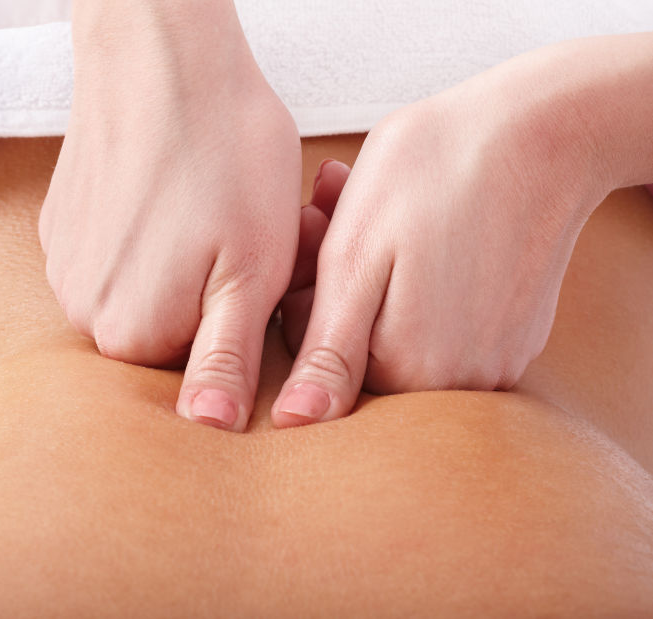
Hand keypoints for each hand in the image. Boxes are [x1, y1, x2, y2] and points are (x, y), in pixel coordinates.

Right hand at [41, 2, 301, 430]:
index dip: (243, 326)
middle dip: (214, 299)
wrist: (162, 58)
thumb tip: (209, 429)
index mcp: (133, 333)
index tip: (260, 274)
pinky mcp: (63, 227)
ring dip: (184, 268)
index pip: (198, 370)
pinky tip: (171, 193)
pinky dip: (151, 239)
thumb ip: (226, 359)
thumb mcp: (250, 270)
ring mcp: (67, 266)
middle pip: (169, 334)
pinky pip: (118, 258)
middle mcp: (85, 311)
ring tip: (210, 208)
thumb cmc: (224, 157)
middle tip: (247, 238)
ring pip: (145, 295)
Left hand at [272, 57, 610, 427]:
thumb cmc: (434, 176)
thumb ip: (328, 354)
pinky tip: (418, 226)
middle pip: (362, 345)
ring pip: (400, 328)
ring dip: (375, 272)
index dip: (305, 294)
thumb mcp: (356, 261)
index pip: (319, 362)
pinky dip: (420, 276)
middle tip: (332, 206)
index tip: (313, 230)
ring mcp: (493, 358)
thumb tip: (296, 423)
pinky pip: (447, 320)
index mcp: (407, 371)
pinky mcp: (515, 332)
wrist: (543, 130)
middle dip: (335, 280)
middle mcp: (457, 381)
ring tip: (371, 204)